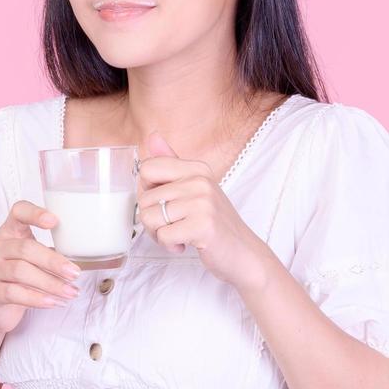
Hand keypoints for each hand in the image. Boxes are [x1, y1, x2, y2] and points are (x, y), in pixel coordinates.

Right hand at [0, 200, 83, 333]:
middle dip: (53, 261)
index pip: (18, 212)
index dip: (34, 214)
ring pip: (20, 271)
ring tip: (70, 292)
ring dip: (50, 283)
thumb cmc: (19, 281)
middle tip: (75, 273)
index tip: (55, 222)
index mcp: (9, 233)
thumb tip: (87, 257)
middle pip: (25, 248)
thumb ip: (53, 254)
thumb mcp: (35, 262)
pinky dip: (37, 298)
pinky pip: (13, 293)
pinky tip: (53, 302)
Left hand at [136, 131, 271, 289]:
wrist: (244, 253)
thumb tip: (152, 135)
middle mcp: (200, 181)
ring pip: (150, 218)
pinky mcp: (203, 226)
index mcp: (197, 168)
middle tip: (175, 225)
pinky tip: (187, 244)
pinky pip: (163, 236)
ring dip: (160, 234)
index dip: (147, 191)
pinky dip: (170, 245)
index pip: (147, 168)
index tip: (165, 202)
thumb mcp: (195, 188)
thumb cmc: (215, 222)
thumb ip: (171, 163)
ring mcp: (203, 203)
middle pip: (144, 198)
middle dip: (154, 219)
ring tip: (181, 234)